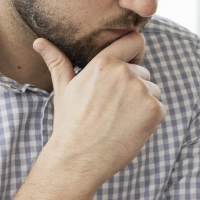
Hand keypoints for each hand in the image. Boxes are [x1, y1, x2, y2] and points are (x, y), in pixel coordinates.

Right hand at [34, 33, 165, 190]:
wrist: (78, 158)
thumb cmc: (70, 124)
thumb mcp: (63, 89)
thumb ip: (57, 61)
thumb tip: (39, 42)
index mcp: (104, 62)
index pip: (134, 40)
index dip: (135, 52)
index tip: (130, 64)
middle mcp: (125, 73)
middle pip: (144, 72)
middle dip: (133, 87)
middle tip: (112, 109)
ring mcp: (141, 91)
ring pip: (153, 91)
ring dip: (142, 104)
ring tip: (118, 120)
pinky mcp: (153, 110)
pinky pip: (160, 108)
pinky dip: (149, 119)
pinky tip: (128, 129)